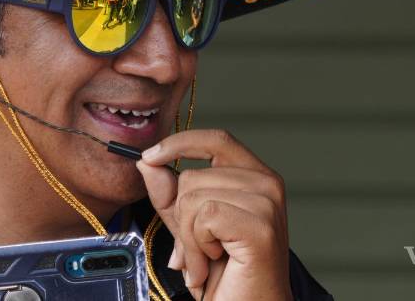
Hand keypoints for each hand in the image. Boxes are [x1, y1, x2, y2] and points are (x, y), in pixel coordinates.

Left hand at [137, 130, 291, 300]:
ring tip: (208, 259)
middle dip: (181, 218)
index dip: (179, 143)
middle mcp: (267, 184)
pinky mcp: (260, 226)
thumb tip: (147, 162)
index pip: (215, 139)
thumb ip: (170, 194)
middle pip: (191, 175)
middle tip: (198, 249)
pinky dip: (198, 246)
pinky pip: (203, 216)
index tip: (150, 156)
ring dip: (189, 238)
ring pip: (193, 198)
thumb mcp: (188, 226)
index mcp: (255, 176)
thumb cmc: (225, 274)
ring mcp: (267, 203)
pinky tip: (213, 263)